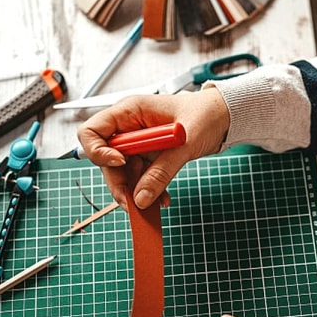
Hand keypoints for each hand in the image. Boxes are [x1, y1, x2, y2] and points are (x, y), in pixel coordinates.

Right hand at [76, 87, 228, 209]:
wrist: (224, 118)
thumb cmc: (205, 114)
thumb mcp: (184, 143)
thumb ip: (161, 171)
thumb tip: (140, 198)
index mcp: (129, 112)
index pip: (92, 131)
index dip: (98, 152)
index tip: (120, 164)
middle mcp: (128, 128)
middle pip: (104, 159)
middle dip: (117, 183)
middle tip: (132, 202)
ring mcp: (137, 143)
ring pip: (121, 174)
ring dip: (134, 192)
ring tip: (152, 204)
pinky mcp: (147, 156)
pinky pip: (138, 178)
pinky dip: (147, 191)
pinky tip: (162, 199)